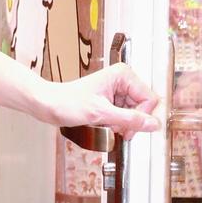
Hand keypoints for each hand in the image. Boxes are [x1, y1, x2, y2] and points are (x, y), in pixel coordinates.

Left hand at [45, 62, 162, 138]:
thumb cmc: (67, 102)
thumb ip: (129, 119)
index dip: (141, 116)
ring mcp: (117, 90)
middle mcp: (122, 80)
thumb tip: (152, 124)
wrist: (49, 105)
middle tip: (115, 128)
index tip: (128, 128)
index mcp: (123, 75)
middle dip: (130, 121)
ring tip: (106, 125)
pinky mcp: (111, 100)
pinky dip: (116, 124)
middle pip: (142, 107)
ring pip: (134, 113)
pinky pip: (124, 115)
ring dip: (122, 124)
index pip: (149, 99)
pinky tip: (105, 124)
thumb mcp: (101, 113)